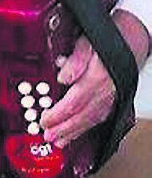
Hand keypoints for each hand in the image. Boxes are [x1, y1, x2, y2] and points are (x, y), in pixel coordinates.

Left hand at [41, 9, 149, 147]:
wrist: (133, 37)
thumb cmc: (108, 38)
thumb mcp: (87, 41)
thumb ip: (76, 59)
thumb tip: (63, 76)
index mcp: (98, 77)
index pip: (74, 102)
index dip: (58, 114)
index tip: (44, 120)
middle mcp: (107, 90)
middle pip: (83, 115)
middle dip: (64, 129)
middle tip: (48, 137)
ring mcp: (112, 96)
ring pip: (92, 119)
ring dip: (75, 132)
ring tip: (59, 141)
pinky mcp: (115, 98)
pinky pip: (100, 116)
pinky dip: (87, 127)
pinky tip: (76, 132)